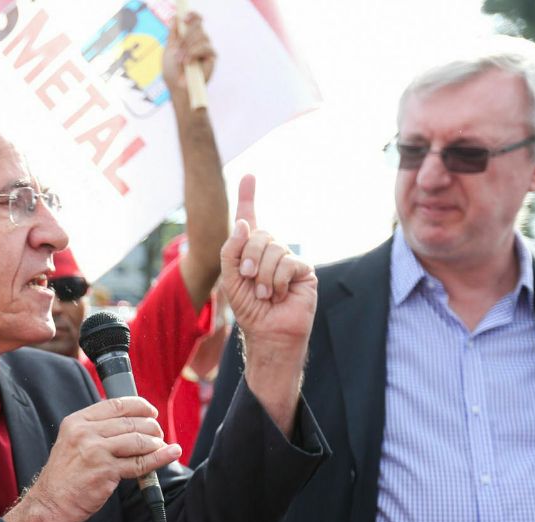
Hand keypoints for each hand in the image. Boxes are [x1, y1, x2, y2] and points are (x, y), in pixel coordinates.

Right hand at [27, 396, 180, 521]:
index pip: (115, 405)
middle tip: (158, 433)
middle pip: (130, 422)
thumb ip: (94, 430)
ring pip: (137, 440)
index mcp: (76, 422)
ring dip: (155, 442)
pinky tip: (171, 453)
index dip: (139, 405)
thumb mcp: (71, 442)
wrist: (51, 503)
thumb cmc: (63, 476)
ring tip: (161, 446)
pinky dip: (160, 457)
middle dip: (150, 426)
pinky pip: (140, 462)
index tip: (150, 411)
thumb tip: (127, 423)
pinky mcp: (107, 471)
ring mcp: (96, 452)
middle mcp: (85, 433)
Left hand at [164, 11, 215, 94]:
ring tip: (179, 60)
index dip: (192, 16)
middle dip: (185, 37)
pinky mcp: (212, 56)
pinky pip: (204, 47)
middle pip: (198, 25)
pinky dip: (193, 53)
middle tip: (176, 50)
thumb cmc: (172, 72)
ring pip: (201, 35)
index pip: (195, 20)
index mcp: (189, 37)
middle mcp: (199, 40)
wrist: (178, 88)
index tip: (184, 18)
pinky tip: (187, 63)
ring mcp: (206, 47)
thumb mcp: (169, 50)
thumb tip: (174, 17)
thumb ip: (173, 34)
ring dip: (187, 47)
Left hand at [220, 176, 316, 355]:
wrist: (268, 332)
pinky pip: (288, 264)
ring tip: (263, 294)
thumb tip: (243, 224)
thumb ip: (231, 251)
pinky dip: (277, 282)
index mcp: (251, 251)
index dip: (249, 197)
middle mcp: (271, 251)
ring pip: (273, 250)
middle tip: (247, 278)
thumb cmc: (248, 309)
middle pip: (259, 234)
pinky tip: (278, 295)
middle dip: (249, 257)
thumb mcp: (230, 280)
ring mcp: (288, 259)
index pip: (251, 218)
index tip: (248, 176)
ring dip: (262, 276)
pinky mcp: (304, 271)